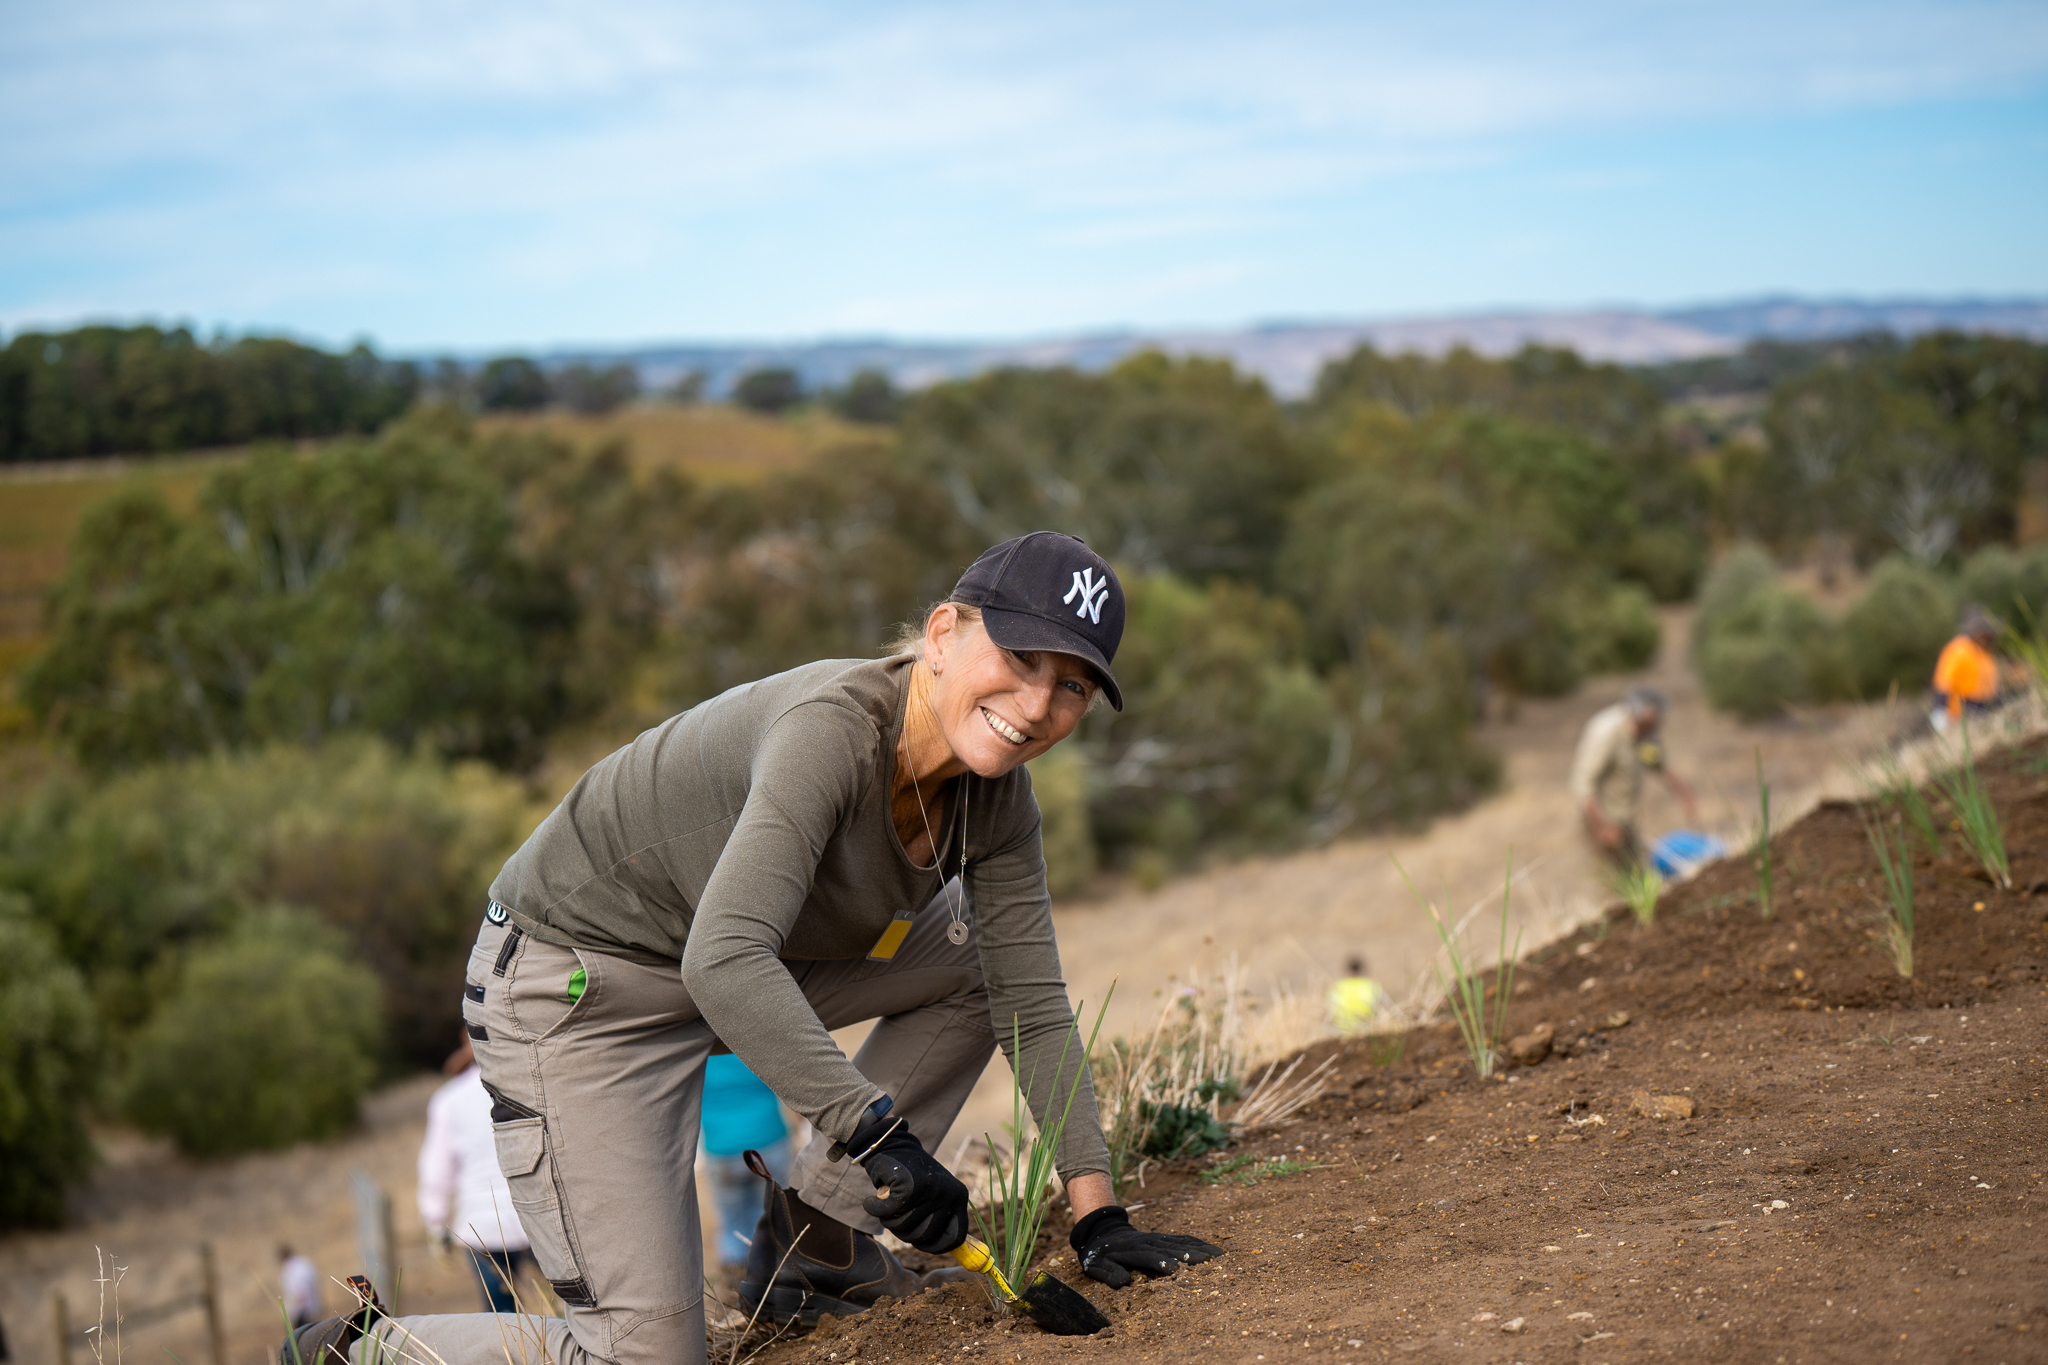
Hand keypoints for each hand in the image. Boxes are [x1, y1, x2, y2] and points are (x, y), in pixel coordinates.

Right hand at [854, 1112, 969, 1253]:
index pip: (955, 1238)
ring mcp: (931, 1191)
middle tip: (895, 1215)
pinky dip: (874, 1208)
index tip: (919, 1243)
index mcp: (959, 1198)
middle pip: (924, 1237)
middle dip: (904, 1232)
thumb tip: (956, 1254)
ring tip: (887, 1202)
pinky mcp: (909, 1187)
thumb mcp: (933, 1197)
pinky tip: (871, 1200)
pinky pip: (886, 1213)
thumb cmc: (911, 1178)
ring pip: (904, 1227)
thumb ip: (939, 1221)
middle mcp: (949, 1194)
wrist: (891, 1145)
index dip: (935, 1247)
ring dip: (888, 1219)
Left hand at [1069, 1206, 1222, 1287]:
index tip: (1179, 1271)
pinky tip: (1212, 1250)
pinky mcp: (1164, 1238)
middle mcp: (1149, 1242)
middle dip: (1192, 1256)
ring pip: (1182, 1243)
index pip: (1151, 1257)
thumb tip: (1124, 1283)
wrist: (1102, 1233)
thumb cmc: (1099, 1256)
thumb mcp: (1097, 1266)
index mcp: (1133, 1250)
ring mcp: (1158, 1238)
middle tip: (1212, 1264)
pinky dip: (1199, 1244)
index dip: (1164, 1263)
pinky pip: (1183, 1240)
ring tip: (1220, 1256)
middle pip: (1173, 1249)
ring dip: (1201, 1249)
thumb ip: (1109, 1274)